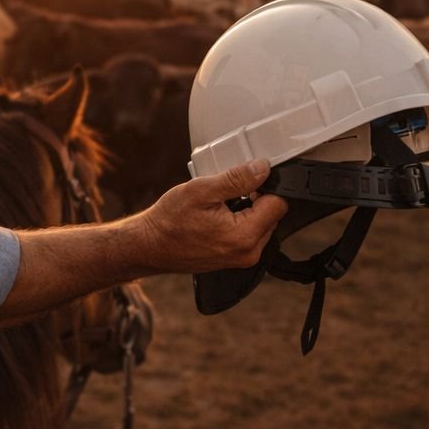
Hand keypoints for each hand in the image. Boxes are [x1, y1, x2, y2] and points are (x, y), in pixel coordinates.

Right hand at [133, 159, 286, 272]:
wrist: (150, 245)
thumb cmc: (169, 221)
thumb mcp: (201, 191)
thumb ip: (236, 179)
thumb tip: (263, 168)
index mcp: (244, 236)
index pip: (278, 204)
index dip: (264, 185)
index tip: (243, 180)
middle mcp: (249, 252)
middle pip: (272, 214)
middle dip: (255, 198)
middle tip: (225, 193)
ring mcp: (243, 259)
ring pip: (261, 224)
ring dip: (247, 210)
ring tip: (219, 205)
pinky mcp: (236, 259)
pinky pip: (249, 234)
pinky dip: (238, 221)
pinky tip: (217, 217)